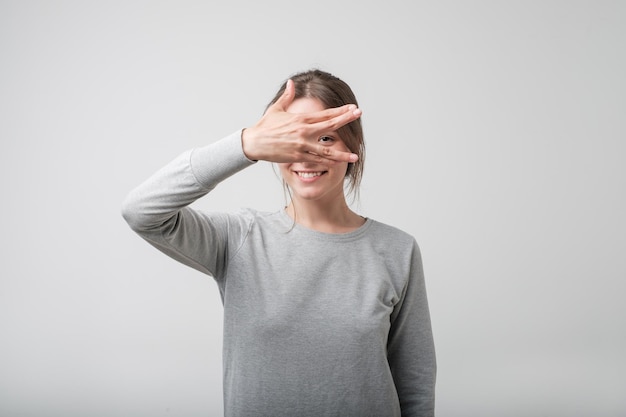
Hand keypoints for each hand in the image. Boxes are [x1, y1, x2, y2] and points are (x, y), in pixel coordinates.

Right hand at [241, 79, 361, 163]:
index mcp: (301, 118)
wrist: (254, 142)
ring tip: (355, 156)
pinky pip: (316, 161)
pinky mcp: (297, 156)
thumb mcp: (276, 109)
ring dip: (342, 154)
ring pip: (326, 150)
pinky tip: (338, 166)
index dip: (341, 111)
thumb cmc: (265, 126)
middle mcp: (304, 131)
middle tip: (359, 114)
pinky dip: (328, 163)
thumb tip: (293, 83)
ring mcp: (302, 145)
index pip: (325, 113)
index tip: (353, 108)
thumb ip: (287, 96)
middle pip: (330, 125)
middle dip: (346, 119)